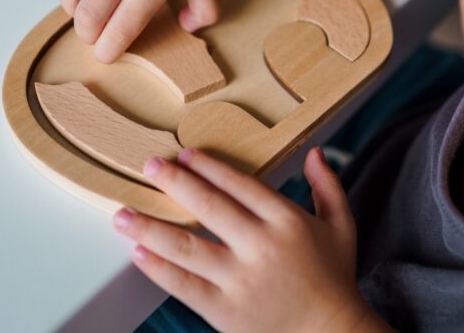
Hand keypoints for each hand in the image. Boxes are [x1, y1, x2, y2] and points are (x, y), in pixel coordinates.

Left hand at [112, 148, 388, 332]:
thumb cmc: (333, 279)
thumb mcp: (341, 226)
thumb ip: (328, 186)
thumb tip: (316, 152)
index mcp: (287, 220)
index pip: (240, 184)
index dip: (209, 166)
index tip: (185, 154)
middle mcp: (261, 246)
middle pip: (208, 206)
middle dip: (174, 182)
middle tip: (149, 165)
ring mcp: (240, 280)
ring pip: (186, 246)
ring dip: (150, 227)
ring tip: (122, 214)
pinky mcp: (225, 311)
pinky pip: (184, 286)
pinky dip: (158, 269)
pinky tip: (138, 253)